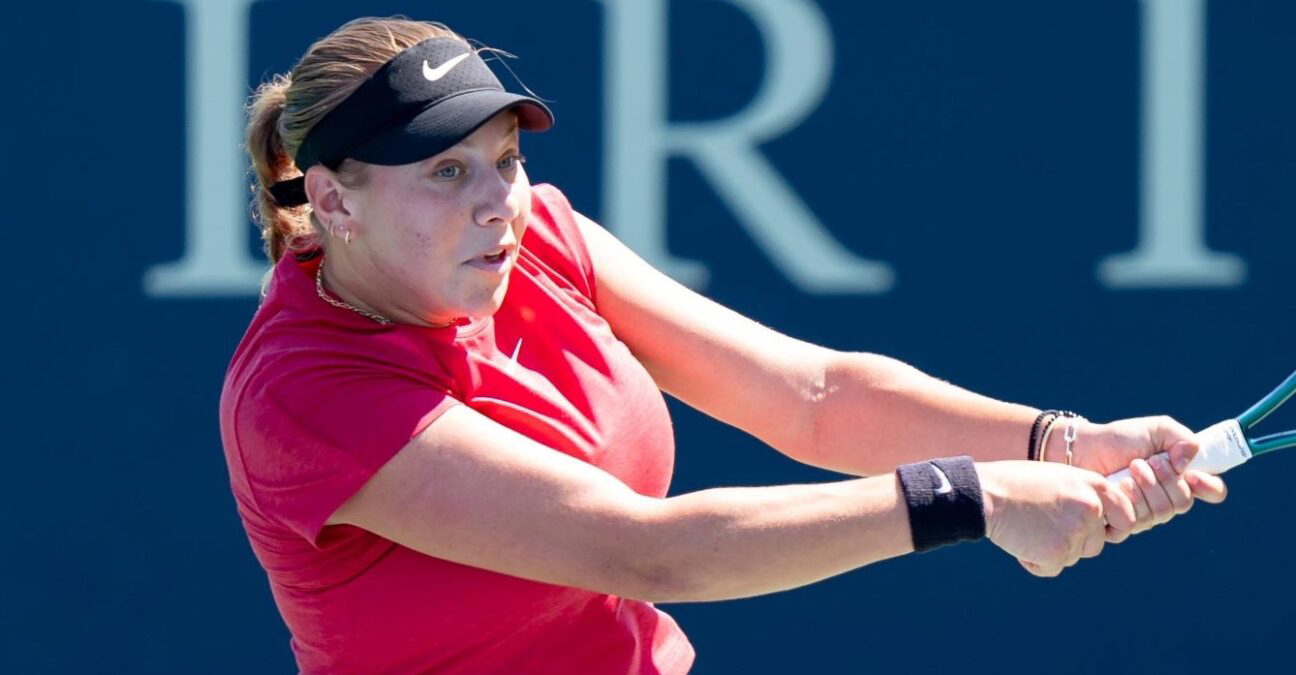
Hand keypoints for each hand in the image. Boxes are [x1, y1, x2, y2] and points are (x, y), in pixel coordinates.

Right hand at [978, 461, 1135, 576]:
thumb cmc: (1014, 483)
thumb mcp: (1057, 478)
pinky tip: (1020, 542)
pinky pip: (1052, 567)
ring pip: (1074, 556)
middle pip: (1095, 543)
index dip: (1116, 528)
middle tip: (1044, 529)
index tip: (1106, 533)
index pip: (1126, 516)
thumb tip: (1098, 520)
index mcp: (1094, 486)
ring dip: (1054, 551)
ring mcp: (1076, 532)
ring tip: (1028, 530)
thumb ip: (1081, 496)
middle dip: (1074, 543)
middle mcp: (1091, 509)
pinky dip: (1035, 562)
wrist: (986, 494)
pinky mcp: (1057, 553)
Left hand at [1059, 416, 1226, 533]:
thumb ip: (1181, 438)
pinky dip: (1129, 500)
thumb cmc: (1118, 439)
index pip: (1211, 491)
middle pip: (1184, 503)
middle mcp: (1165, 498)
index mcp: (1180, 476)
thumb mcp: (1155, 429)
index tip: (1194, 475)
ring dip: (1146, 486)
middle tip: (1146, 462)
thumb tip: (1187, 464)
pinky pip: (1137, 522)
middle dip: (1166, 480)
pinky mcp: (1121, 523)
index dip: (1210, 487)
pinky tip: (1117, 486)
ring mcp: (1145, 513)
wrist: (1081, 448)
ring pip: (1162, 512)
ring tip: (1129, 468)